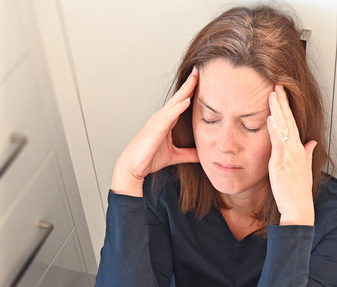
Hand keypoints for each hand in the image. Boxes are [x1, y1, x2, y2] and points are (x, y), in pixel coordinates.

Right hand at [111, 67, 200, 196]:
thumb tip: (202, 155)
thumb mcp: (175, 156)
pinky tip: (187, 101)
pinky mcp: (156, 128)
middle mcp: (162, 117)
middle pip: (178, 97)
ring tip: (195, 78)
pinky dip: (178, 108)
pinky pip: (169, 116)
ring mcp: (159, 121)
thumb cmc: (149, 158)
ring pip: (174, 102)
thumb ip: (188, 154)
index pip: (181, 102)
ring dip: (185, 90)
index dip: (190, 91)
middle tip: (198, 70)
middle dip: (189, 83)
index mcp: (167, 121)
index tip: (200, 79)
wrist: (133, 166)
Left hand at [267, 84, 316, 224]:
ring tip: (273, 94)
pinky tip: (271, 118)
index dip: (287, 107)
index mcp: (299, 149)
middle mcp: (296, 149)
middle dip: (283, 102)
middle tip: (277, 85)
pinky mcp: (281, 163)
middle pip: (289, 120)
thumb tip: (311, 142)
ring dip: (279, 110)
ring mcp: (290, 155)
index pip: (292, 123)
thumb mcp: (304, 168)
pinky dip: (275, 129)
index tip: (281, 93)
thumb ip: (307, 153)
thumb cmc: (298, 191)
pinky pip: (278, 143)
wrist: (298, 207)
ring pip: (284, 128)